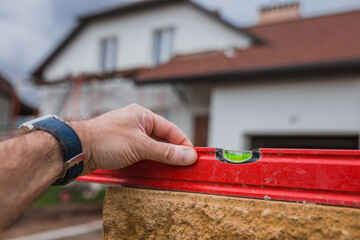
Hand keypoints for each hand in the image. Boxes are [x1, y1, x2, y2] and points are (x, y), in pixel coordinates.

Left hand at [71, 104, 197, 173]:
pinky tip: (153, 173)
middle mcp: (137, 124)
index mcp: (143, 116)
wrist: (77, 149)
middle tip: (182, 167)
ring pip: (151, 149)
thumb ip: (165, 152)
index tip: (192, 157)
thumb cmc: (104, 139)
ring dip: (159, 160)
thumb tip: (188, 156)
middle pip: (162, 140)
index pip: (171, 129)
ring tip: (169, 172)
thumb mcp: (139, 146)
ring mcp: (128, 137)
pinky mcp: (121, 149)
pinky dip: (148, 164)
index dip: (182, 143)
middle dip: (171, 154)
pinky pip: (140, 156)